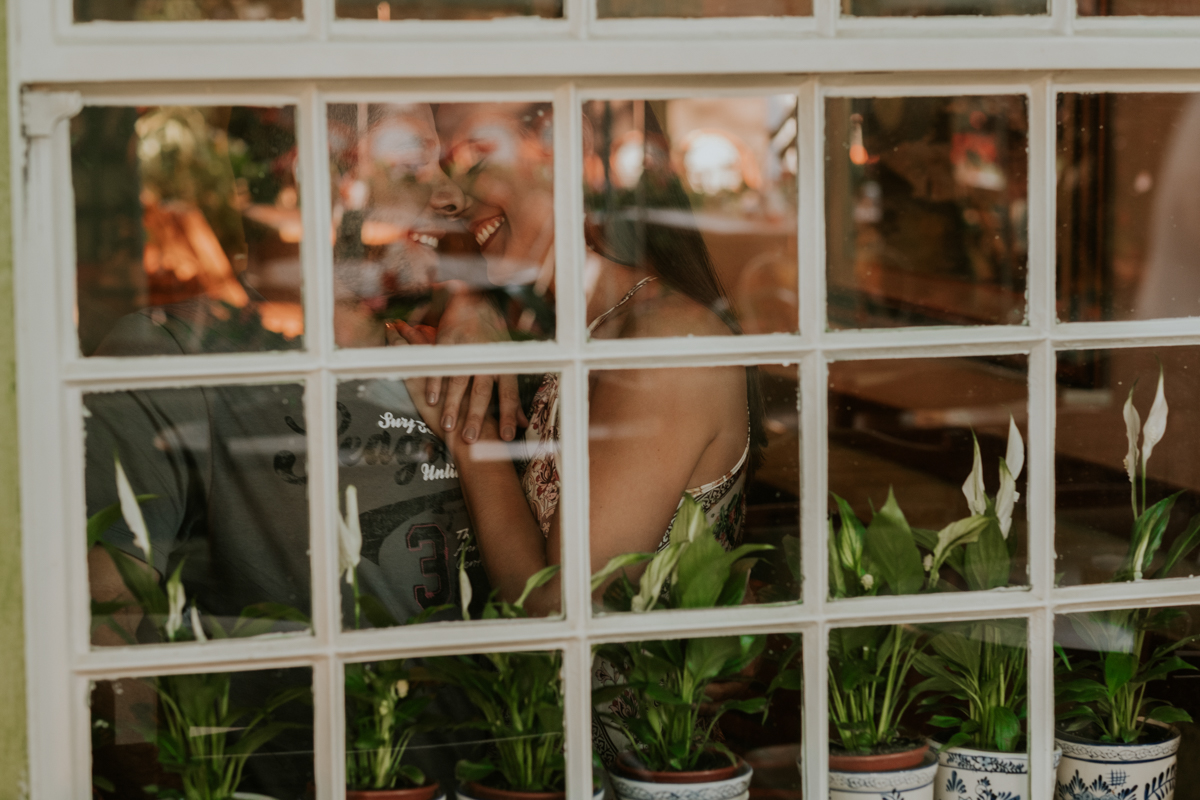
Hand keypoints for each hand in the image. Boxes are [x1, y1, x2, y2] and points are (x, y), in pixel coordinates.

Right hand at [387, 288, 527, 442]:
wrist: (477, 300)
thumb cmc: (493, 339)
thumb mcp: (507, 364)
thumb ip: (512, 397)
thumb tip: (524, 424)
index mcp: (503, 365)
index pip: (508, 394)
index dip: (509, 416)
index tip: (506, 438)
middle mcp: (486, 357)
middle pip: (482, 391)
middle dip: (476, 415)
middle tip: (470, 438)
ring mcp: (466, 348)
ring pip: (459, 380)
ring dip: (453, 404)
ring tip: (448, 426)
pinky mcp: (448, 340)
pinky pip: (440, 365)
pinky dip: (435, 383)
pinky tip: (431, 400)